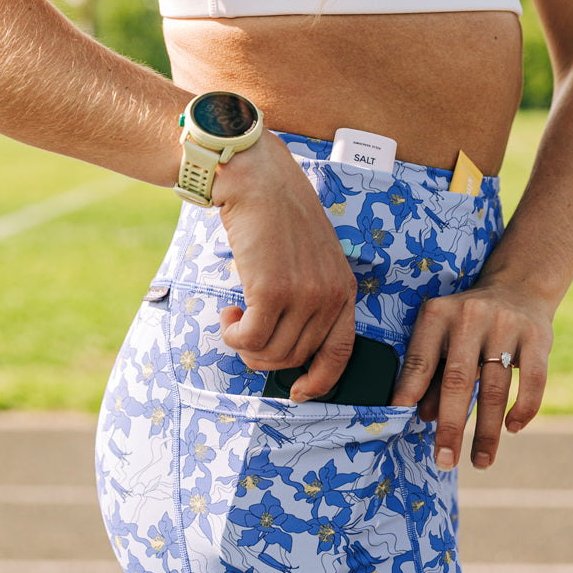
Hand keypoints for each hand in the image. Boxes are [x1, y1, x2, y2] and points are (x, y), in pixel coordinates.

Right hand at [211, 133, 357, 399]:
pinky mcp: (272, 291)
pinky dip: (232, 335)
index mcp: (344, 288)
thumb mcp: (311, 257)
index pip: (341, 352)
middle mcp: (330, 295)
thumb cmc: (277, 215)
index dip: (320, 380)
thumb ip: (309, 294)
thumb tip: (285, 342)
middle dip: (264, 356)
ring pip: (270, 353)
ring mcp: (304, 295)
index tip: (299, 392)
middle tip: (243, 333)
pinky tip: (228, 314)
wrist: (256, 179)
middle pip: (295, 357)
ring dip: (244, 345)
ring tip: (234, 319)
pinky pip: (249, 339)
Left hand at [390, 280, 553, 468]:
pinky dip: (524, 409)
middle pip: (457, 379)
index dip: (409, 389)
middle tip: (445, 460)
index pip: (421, 357)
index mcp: (439, 314)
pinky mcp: (538, 336)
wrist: (518, 287)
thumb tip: (422, 415)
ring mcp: (506, 325)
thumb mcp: (443, 337)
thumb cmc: (469, 323)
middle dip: (450, 425)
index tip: (401, 418)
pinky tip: (513, 429)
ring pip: (495, 387)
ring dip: (488, 431)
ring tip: (481, 462)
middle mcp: (470, 316)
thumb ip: (431, 373)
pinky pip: (534, 380)